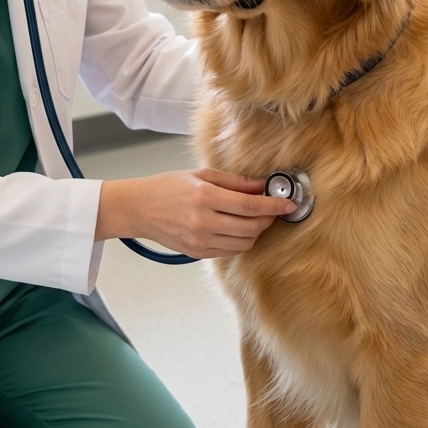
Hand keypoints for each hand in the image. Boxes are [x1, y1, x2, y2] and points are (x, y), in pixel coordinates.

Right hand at [94, 168, 295, 257]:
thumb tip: (262, 185)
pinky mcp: (197, 253)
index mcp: (204, 197)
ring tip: (253, 218)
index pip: (250, 206)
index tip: (288, 204)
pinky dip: (240, 241)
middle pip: (251, 228)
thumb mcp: (200, 174)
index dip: (274, 206)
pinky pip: (230, 251)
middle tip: (272, 209)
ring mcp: (199, 241)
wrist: (139, 208)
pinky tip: (237, 228)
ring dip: (255, 231)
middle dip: (267, 219)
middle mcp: (203, 222)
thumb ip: (234, 182)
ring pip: (243, 243)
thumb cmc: (166, 187)